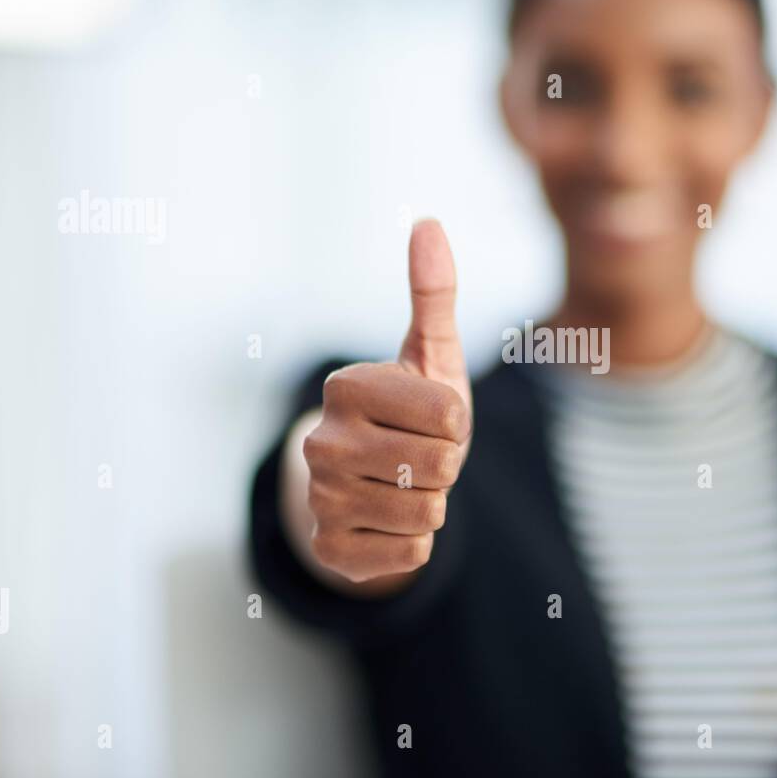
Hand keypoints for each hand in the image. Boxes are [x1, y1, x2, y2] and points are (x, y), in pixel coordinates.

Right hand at [297, 219, 472, 584]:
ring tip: (405, 484)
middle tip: (418, 453)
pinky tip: (388, 520)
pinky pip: (409, 554)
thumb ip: (433, 292)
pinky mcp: (329, 549)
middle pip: (440, 466)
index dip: (457, 422)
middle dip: (447, 464)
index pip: (451, 414)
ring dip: (432, 503)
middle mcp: (323, 440)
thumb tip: (429, 222)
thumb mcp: (431, 353)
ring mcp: (319, 498)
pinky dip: (413, 542)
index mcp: (348, 385)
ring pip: (428, 513)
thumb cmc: (414, 410)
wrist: (374, 480)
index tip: (431, 417)